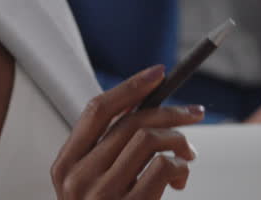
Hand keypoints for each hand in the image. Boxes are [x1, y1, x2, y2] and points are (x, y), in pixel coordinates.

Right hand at [51, 65, 204, 198]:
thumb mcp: (95, 183)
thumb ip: (113, 151)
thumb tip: (155, 108)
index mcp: (65, 165)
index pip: (97, 109)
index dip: (130, 86)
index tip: (159, 73)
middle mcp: (77, 179)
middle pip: (131, 121)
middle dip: (171, 113)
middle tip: (196, 115)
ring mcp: (100, 196)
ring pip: (148, 139)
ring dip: (179, 142)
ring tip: (188, 159)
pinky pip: (162, 167)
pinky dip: (180, 167)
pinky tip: (179, 181)